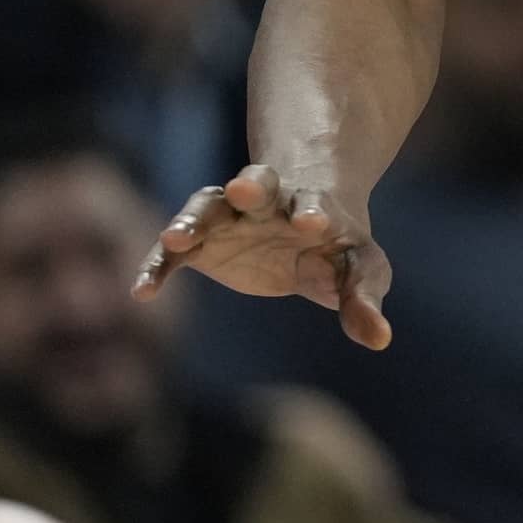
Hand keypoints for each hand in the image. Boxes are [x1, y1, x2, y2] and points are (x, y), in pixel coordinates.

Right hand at [136, 162, 392, 348]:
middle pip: (258, 182)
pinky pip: (173, 252)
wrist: (305, 222)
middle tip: (242, 187)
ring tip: (175, 239)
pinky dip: (157, 265)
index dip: (312, 212)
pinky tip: (142, 290)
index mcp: (314, 206)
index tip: (310, 222)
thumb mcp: (360, 271)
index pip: (314, 204)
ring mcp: (231, 217)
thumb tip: (380, 339)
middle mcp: (268, 203)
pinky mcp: (202, 243)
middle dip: (251, 184)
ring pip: (207, 206)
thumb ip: (364, 300)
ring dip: (191, 220)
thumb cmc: (338, 246)